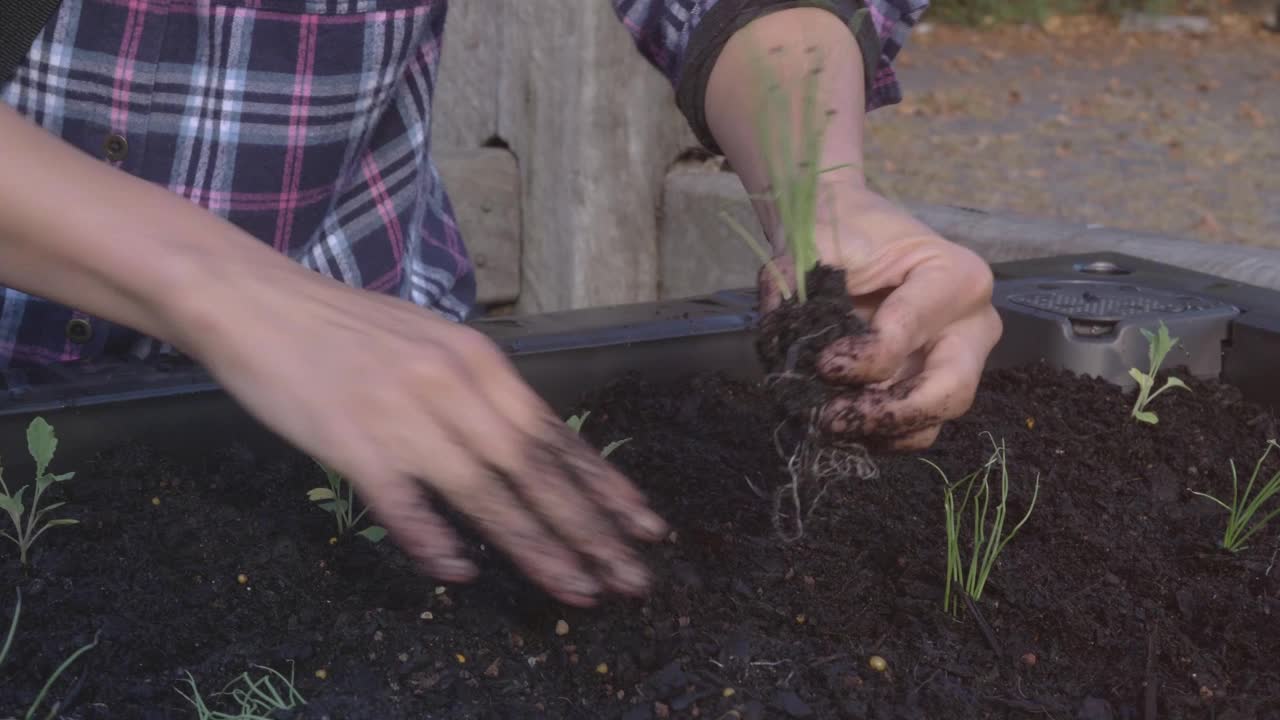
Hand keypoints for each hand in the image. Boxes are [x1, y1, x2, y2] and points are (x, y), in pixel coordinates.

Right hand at [186, 264, 667, 606]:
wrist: (258, 300)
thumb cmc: (348, 328)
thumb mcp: (432, 344)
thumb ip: (479, 392)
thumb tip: (526, 445)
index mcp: (478, 362)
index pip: (555, 433)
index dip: (603, 484)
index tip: (645, 524)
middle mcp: (453, 386)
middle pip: (534, 469)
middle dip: (590, 529)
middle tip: (632, 576)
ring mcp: (403, 415)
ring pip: (485, 493)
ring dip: (536, 547)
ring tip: (577, 588)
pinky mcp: (350, 442)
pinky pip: (401, 503)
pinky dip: (432, 539)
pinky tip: (461, 572)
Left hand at [758, 186, 1001, 450]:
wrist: (847, 230)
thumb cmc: (841, 230)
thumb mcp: (818, 244)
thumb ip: (798, 288)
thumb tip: (782, 344)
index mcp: (956, 276)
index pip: (911, 332)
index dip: (864, 359)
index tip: (821, 363)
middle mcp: (971, 325)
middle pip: (950, 391)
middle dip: (888, 413)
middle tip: (832, 418)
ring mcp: (958, 361)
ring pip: (933, 422)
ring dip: (879, 432)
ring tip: (829, 421)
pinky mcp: (932, 387)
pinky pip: (914, 430)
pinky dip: (876, 435)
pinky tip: (840, 420)